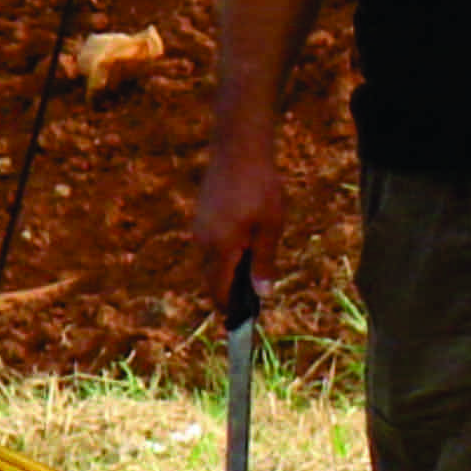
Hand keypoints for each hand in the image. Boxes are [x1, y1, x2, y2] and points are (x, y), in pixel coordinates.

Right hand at [193, 138, 284, 298]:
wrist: (238, 149)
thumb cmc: (260, 187)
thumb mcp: (271, 227)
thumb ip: (264, 262)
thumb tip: (262, 293)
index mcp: (221, 248)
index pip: (219, 290)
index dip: (230, 309)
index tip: (242, 322)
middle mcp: (203, 242)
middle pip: (212, 280)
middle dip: (229, 293)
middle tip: (252, 299)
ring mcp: (199, 229)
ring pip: (210, 263)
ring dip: (227, 272)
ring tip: (253, 271)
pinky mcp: (200, 217)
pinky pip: (210, 246)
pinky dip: (224, 255)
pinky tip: (245, 246)